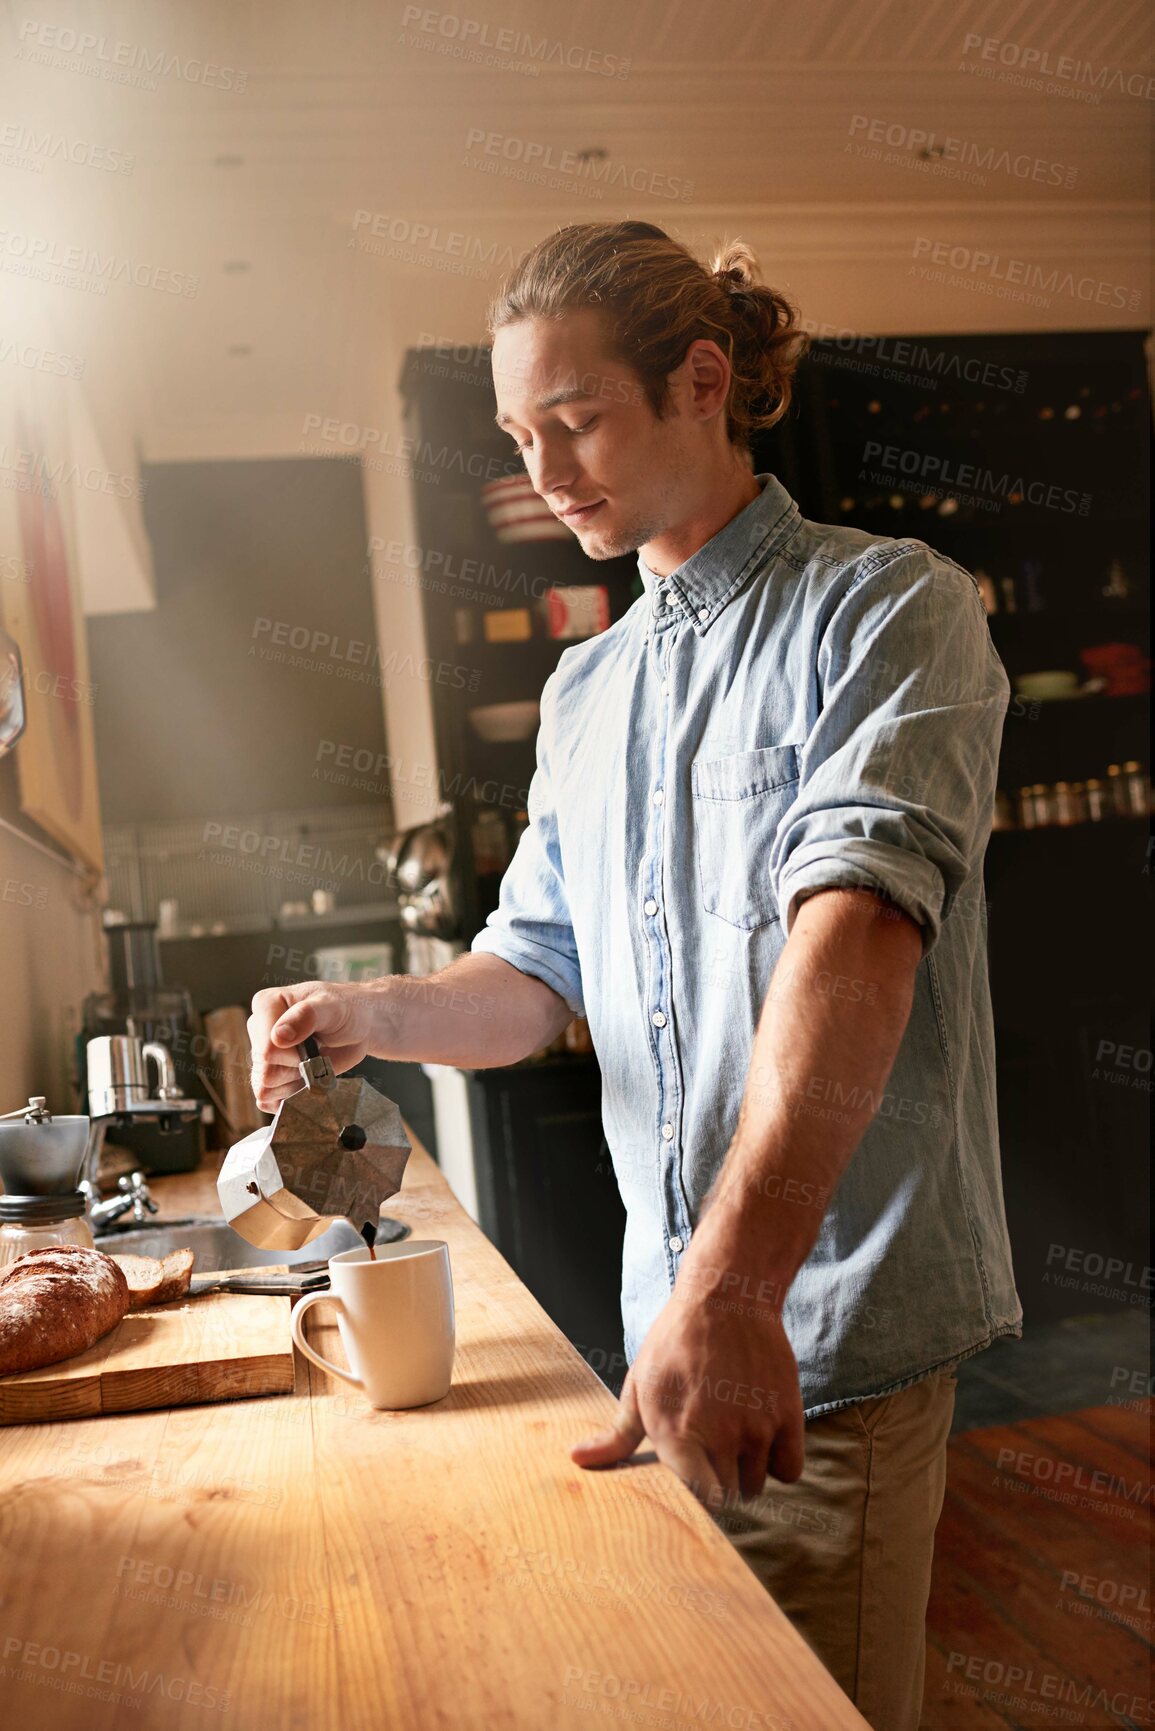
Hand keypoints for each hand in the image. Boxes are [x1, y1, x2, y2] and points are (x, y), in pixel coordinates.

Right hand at [247, 982, 380, 1111]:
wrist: (358, 1026)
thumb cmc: (345, 1009)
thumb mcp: (332, 1006)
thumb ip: (306, 1016)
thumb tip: (277, 1037)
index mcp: (265, 1005)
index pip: (266, 1050)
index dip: (294, 1056)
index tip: (316, 1042)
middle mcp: (259, 1030)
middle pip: (266, 1073)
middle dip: (298, 1069)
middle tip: (318, 1051)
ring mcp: (262, 1055)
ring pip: (267, 1090)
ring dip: (296, 1083)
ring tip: (313, 1062)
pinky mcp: (271, 1076)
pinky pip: (269, 1101)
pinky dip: (292, 1097)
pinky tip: (307, 1080)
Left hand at [571, 1246, 804, 1507]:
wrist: (727, 1298)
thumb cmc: (676, 1342)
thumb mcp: (639, 1384)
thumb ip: (616, 1435)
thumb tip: (576, 1460)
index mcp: (676, 1434)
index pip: (698, 1501)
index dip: (696, 1494)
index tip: (693, 1477)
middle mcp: (720, 1437)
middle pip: (728, 1498)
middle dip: (719, 1483)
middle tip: (712, 1453)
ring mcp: (757, 1428)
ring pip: (757, 1485)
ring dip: (747, 1471)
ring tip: (734, 1437)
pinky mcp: (788, 1416)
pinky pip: (789, 1470)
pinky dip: (778, 1461)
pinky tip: (761, 1435)